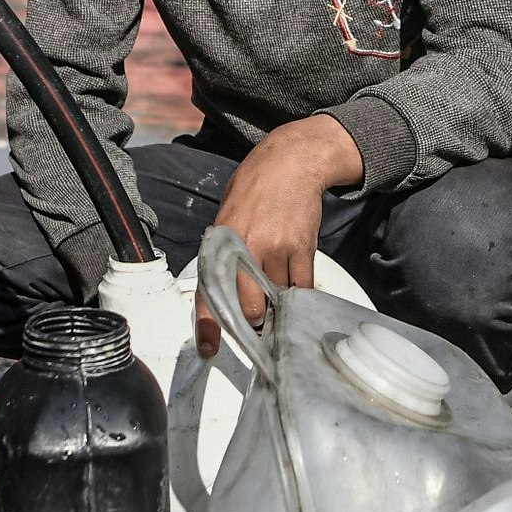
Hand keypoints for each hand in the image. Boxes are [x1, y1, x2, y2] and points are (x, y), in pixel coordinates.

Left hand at [195, 116, 366, 347]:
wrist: (292, 162)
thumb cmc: (254, 186)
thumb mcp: (227, 215)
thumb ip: (225, 250)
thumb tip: (223, 284)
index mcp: (221, 241)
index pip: (210, 290)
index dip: (209, 324)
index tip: (209, 349)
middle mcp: (246, 247)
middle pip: (249, 306)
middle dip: (252, 320)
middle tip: (256, 321)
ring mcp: (277, 249)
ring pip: (277, 300)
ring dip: (277, 307)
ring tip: (277, 302)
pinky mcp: (303, 249)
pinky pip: (302, 287)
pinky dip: (299, 295)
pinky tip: (296, 292)